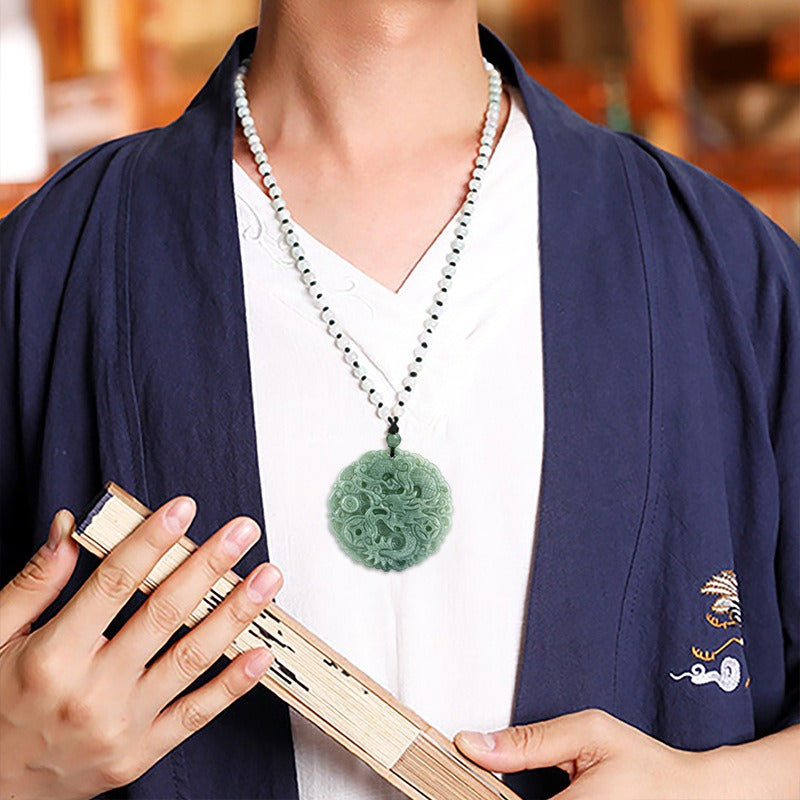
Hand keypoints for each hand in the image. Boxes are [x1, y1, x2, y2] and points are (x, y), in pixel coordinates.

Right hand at [0, 496, 282, 799]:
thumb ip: (33, 583)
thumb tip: (66, 527)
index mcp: (52, 655)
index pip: (114, 583)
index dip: (152, 541)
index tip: (183, 509)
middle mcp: (90, 691)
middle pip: (164, 614)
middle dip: (209, 566)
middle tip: (243, 532)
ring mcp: (120, 727)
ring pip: (190, 659)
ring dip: (235, 614)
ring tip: (267, 579)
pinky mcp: (139, 754)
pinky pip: (195, 716)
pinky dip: (233, 685)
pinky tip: (261, 653)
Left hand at [454, 708, 725, 799]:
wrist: (696, 796)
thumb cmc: (648, 766)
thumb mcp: (588, 734)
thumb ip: (528, 741)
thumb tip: (473, 744)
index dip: (470, 792)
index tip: (446, 782)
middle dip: (492, 795)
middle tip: (471, 781)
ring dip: (505, 799)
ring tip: (513, 784)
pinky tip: (525, 794)